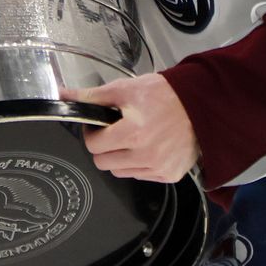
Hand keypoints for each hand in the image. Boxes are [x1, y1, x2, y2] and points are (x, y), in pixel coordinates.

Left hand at [64, 74, 198, 183]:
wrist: (201, 104)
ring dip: (120, 158)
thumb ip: (92, 96)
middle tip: (116, 131)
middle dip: (104, 147)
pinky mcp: (169, 174)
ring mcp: (158, 167)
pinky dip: (139, 164)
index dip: (93, 133)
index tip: (101, 126)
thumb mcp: (125, 89)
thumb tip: (64, 96)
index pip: (93, 145)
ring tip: (134, 138)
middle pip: (103, 163)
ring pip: (120, 172)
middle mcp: (146, 154)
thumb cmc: (165, 95)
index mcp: (133, 132)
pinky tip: (149, 147)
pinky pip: (140, 176)